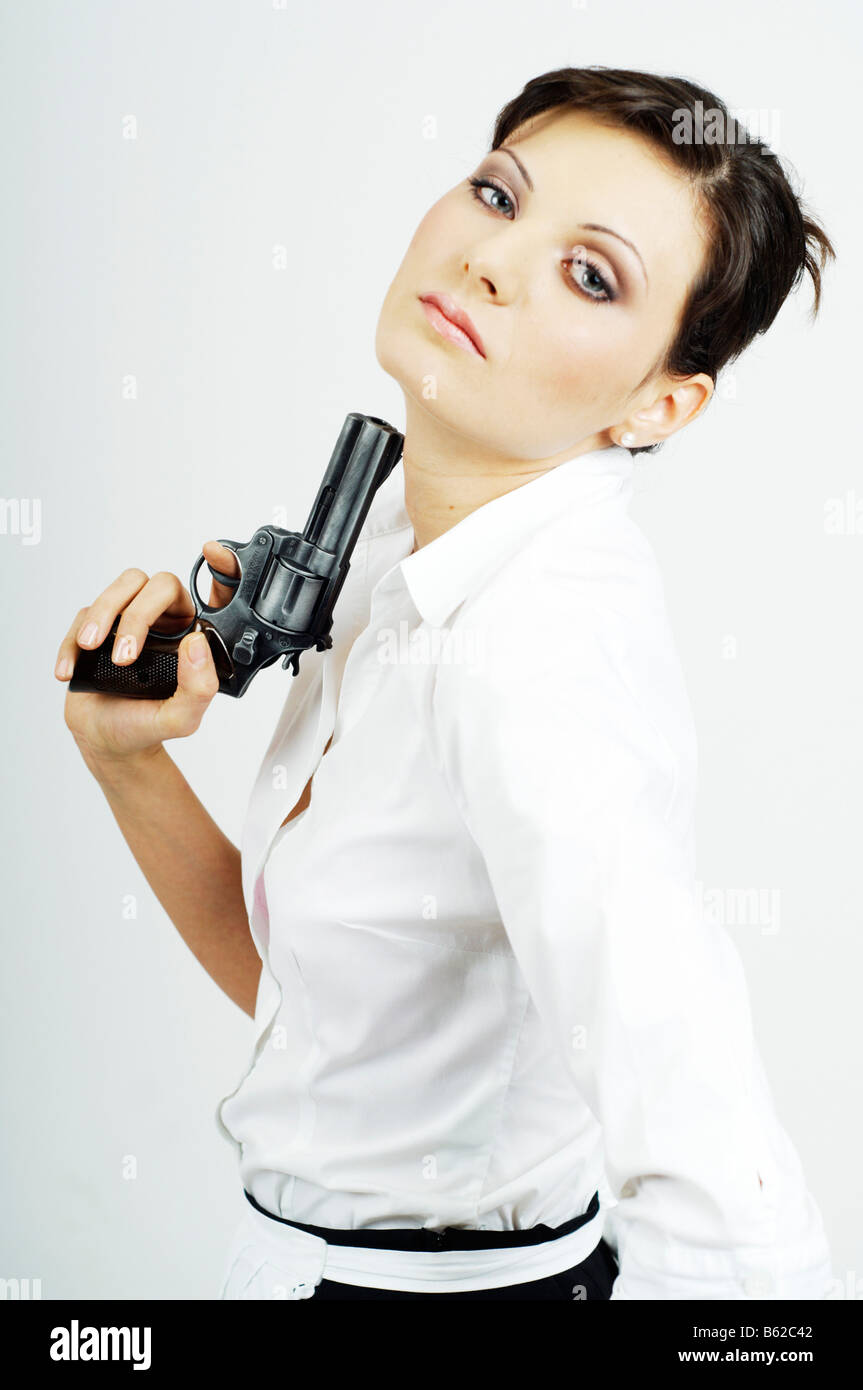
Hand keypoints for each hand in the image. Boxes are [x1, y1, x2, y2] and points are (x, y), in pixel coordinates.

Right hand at [55, 541, 239, 765]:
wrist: (106, 739)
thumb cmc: (147, 724)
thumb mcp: (181, 719)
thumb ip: (198, 688)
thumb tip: (196, 645)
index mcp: (194, 635)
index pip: (214, 593)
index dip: (223, 567)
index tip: (214, 551)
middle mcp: (165, 620)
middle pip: (158, 584)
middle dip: (138, 615)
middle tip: (124, 657)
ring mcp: (129, 619)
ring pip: (122, 587)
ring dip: (105, 613)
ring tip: (94, 650)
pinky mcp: (96, 625)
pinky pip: (84, 613)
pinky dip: (73, 640)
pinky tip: (69, 670)